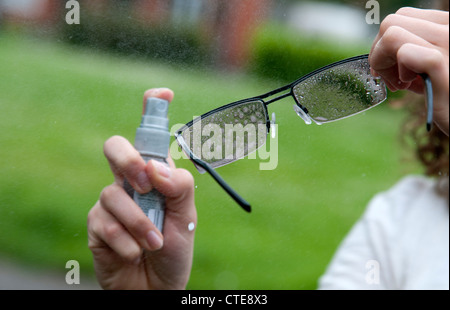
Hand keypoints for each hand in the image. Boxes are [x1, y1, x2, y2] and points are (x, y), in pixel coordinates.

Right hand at [88, 88, 196, 288]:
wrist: (156, 286)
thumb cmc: (174, 248)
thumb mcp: (188, 217)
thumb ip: (179, 187)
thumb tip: (155, 167)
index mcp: (156, 175)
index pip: (150, 136)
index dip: (152, 109)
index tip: (162, 94)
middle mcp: (131, 182)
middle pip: (115, 147)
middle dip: (127, 160)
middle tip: (146, 183)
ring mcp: (112, 201)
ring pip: (113, 193)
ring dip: (139, 222)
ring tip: (154, 243)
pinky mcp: (97, 224)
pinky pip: (105, 223)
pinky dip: (127, 241)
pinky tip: (135, 253)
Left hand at [369, 7, 448, 134]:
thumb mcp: (436, 68)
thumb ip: (417, 53)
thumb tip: (384, 53)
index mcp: (448, 25)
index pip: (402, 17)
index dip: (387, 44)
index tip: (393, 69)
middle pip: (391, 22)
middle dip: (380, 52)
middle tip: (392, 79)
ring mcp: (448, 44)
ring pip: (391, 32)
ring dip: (383, 61)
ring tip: (400, 83)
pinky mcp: (441, 65)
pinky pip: (405, 53)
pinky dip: (396, 71)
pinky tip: (408, 87)